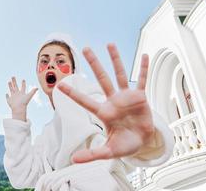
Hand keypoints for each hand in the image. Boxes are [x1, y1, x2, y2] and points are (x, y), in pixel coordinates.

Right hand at [6, 77, 37, 121]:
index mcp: (22, 93)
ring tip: (9, 81)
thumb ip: (33, 91)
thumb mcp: (29, 96)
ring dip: (10, 86)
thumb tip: (37, 88)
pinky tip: (6, 93)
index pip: (23, 87)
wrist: (19, 108)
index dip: (23, 83)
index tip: (23, 80)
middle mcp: (18, 94)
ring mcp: (13, 97)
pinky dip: (7, 96)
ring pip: (11, 90)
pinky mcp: (10, 100)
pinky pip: (8, 98)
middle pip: (16, 87)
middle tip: (13, 76)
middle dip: (14, 82)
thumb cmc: (24, 103)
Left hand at [57, 44, 154, 162]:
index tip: (60, 84)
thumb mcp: (108, 152)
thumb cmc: (125, 144)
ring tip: (110, 44)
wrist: (143, 141)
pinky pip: (142, 81)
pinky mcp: (141, 97)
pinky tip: (145, 56)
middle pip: (101, 79)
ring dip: (115, 59)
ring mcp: (126, 97)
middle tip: (85, 48)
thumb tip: (73, 160)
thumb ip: (92, 155)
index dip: (73, 93)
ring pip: (119, 74)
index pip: (85, 101)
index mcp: (104, 113)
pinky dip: (143, 69)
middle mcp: (113, 101)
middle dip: (94, 64)